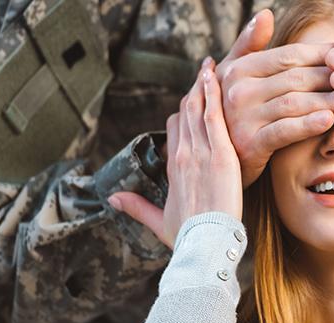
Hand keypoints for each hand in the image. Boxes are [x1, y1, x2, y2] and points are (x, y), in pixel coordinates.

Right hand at [107, 63, 241, 246]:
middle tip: (203, 70)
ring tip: (211, 65)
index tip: (191, 102)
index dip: (182, 114)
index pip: (174, 130)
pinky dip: (213, 95)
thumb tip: (112, 199)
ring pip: (198, 109)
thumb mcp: (158, 222)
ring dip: (204, 85)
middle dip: (194, 91)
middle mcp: (183, 156)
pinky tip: (216, 76)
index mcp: (172, 169)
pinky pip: (214, 117)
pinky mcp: (221, 156)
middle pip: (185, 113)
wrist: (203, 245)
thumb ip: (136, 207)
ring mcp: (201, 153)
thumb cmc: (187, 238)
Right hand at [215, 9, 333, 187]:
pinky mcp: (250, 144)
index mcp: (239, 69)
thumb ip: (249, 44)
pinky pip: (285, 131)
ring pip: (294, 103)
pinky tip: (329, 120)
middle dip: (331, 77)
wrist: (217, 158)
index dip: (322, 53)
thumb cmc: (232, 112)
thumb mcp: (234, 76)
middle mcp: (238, 90)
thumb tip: (266, 14)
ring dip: (327, 99)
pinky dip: (308, 124)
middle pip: (296, 77)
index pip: (289, 55)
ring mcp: (243, 118)